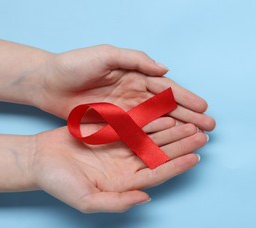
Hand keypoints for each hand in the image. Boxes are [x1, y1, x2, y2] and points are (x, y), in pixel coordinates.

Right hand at [32, 121, 207, 212]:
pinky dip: (152, 121)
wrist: (40, 159)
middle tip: (201, 136)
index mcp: (125, 183)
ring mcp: (122, 149)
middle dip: (182, 146)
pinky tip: (167, 116)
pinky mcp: (114, 134)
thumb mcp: (86, 200)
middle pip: (160, 155)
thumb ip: (117, 202)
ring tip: (190, 125)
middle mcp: (127, 166)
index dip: (177, 166)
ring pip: (153, 139)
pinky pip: (137, 126)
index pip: (157, 174)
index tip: (196, 158)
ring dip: (172, 132)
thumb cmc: (59, 183)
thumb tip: (146, 198)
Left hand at [38, 45, 214, 130]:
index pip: (166, 89)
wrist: (46, 82)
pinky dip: (156, 138)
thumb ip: (135, 59)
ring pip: (158, 122)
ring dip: (178, 129)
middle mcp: (135, 94)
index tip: (203, 108)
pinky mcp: (116, 124)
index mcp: (136, 76)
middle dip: (189, 117)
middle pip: (168, 107)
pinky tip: (170, 145)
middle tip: (209, 127)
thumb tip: (164, 69)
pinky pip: (140, 132)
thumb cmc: (73, 65)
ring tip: (196, 137)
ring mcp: (127, 111)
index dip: (186, 98)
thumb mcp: (105, 55)